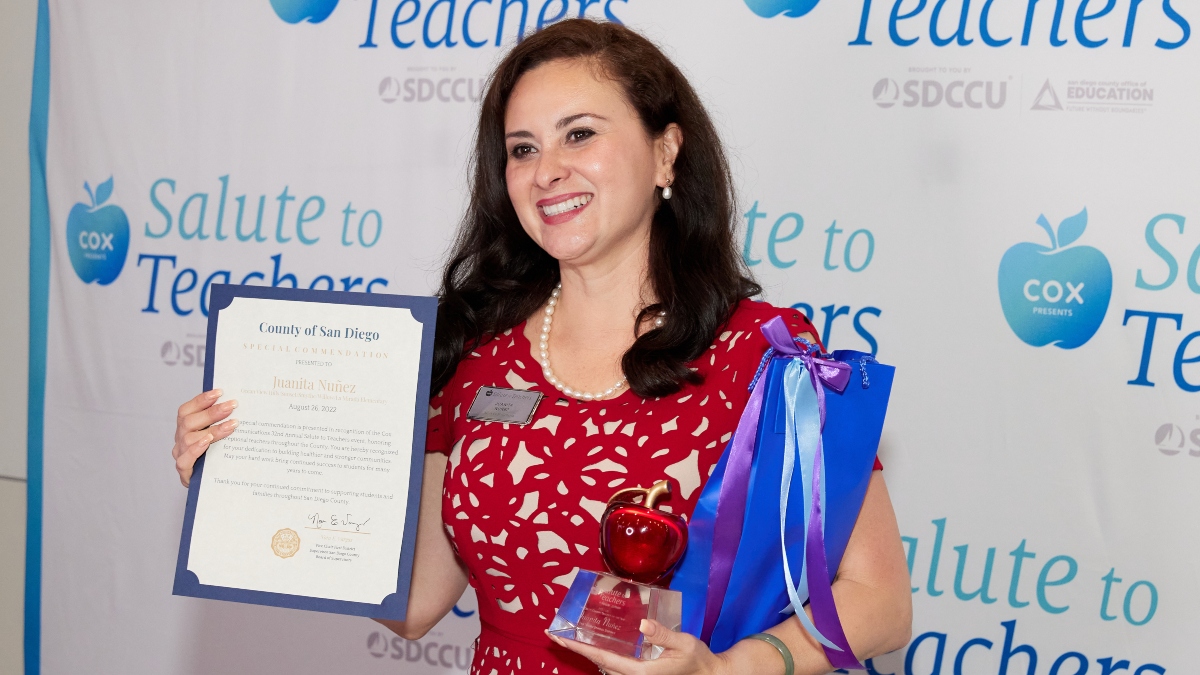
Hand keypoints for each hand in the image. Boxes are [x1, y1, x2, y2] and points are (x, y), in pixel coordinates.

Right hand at [171, 389, 238, 486]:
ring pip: (188, 439)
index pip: (187, 410)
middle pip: (189, 422)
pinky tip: (208, 442)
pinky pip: (185, 459)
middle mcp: (180, 439)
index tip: (220, 392)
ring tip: (231, 425)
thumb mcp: (219, 435)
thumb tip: (238, 405)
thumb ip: (222, 421)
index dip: (201, 400)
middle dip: (212, 412)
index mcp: (186, 428)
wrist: (210, 485)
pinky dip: (196, 449)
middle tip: (232, 406)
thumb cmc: (216, 455)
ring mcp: (180, 455)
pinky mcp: (184, 472)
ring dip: (211, 430)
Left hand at [547, 620, 729, 674]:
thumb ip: (663, 635)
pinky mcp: (638, 673)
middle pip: (598, 662)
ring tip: (570, 634)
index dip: (579, 648)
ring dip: (588, 650)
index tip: (559, 637)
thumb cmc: (697, 660)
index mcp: (640, 671)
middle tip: (555, 632)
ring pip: (604, 664)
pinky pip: (614, 664)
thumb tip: (641, 624)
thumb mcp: (684, 644)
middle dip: (577, 648)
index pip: (603, 658)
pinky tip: (596, 640)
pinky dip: (601, 653)